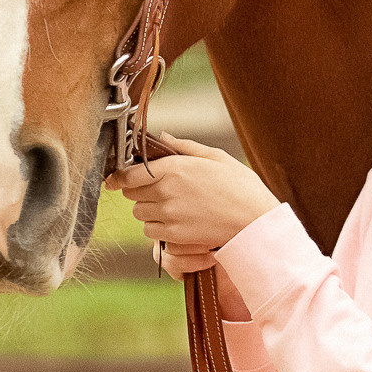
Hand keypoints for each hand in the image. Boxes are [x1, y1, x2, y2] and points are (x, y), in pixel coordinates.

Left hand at [108, 139, 281, 279]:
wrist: (255, 220)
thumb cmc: (240, 186)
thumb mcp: (216, 157)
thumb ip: (185, 146)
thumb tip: (162, 137)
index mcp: (175, 168)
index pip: (129, 174)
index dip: (118, 176)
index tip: (115, 179)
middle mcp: (167, 191)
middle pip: (132, 193)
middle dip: (139, 190)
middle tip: (156, 189)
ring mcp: (169, 215)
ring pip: (139, 213)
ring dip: (147, 209)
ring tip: (168, 206)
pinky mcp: (174, 235)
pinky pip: (150, 232)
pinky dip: (156, 227)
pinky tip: (173, 221)